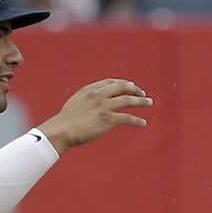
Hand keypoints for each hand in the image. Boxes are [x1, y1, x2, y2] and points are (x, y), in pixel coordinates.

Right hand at [38, 79, 152, 154]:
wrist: (61, 130)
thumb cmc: (65, 122)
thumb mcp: (74, 104)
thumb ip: (85, 100)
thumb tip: (91, 104)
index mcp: (89, 90)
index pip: (110, 82)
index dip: (122, 83)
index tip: (130, 85)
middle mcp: (98, 95)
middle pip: (122, 87)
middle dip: (134, 89)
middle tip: (143, 93)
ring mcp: (103, 106)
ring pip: (127, 100)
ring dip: (141, 101)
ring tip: (149, 102)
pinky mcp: (107, 119)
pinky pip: (127, 118)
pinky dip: (137, 120)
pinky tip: (143, 123)